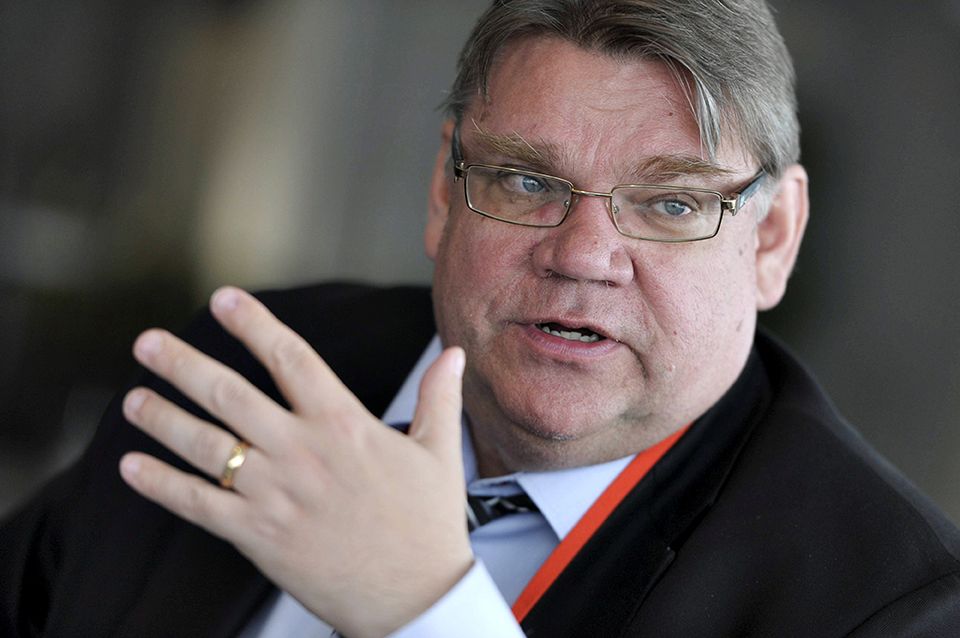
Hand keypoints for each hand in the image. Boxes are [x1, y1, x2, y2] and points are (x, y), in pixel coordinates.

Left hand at [118, 286, 472, 637]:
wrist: (413, 598)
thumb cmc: (428, 524)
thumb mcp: (439, 453)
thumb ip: (440, 396)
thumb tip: (454, 354)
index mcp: (344, 425)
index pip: (291, 357)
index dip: (253, 324)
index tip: (223, 299)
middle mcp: (302, 452)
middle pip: (230, 395)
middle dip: (183, 364)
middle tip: (148, 341)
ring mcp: (275, 494)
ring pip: (205, 445)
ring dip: (162, 418)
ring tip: (133, 398)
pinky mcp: (258, 535)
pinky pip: (197, 505)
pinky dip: (161, 485)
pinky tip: (132, 467)